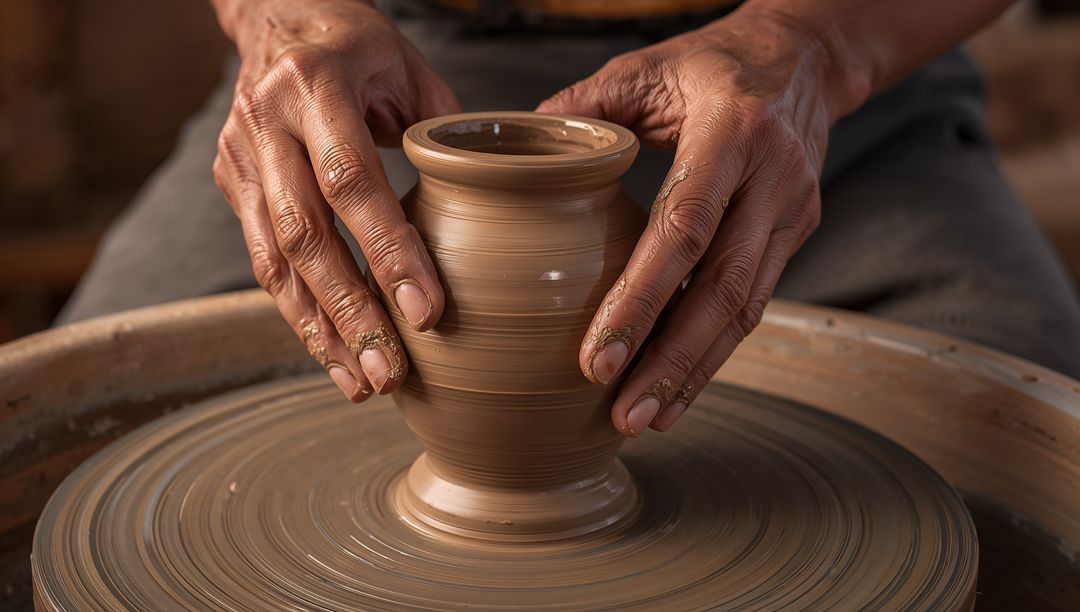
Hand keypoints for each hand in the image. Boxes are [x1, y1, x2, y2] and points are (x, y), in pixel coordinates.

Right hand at [212, 0, 459, 400]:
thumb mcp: (408, 66)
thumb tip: (490, 207)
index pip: (352, 181)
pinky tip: (333, 352)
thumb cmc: (352, 42)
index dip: (388, 251)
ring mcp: (240, 157)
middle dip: (351, 312)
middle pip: (306, 236)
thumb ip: (444, 134)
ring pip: (275, 262)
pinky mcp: (233, 185)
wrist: (274, 15)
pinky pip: (263, 262)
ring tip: (364, 381)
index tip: (426, 310)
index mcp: (315, 86)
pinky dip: (299, 314)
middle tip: (392, 371)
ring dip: (321, 330)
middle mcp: (266, 123)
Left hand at [538, 6, 834, 435]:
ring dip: (695, 371)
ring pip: (746, 308)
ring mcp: (793, 210)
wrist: (804, 56)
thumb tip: (513, 161)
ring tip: (646, 418)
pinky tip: (678, 385)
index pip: (684, 227)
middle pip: (723, 288)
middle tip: (623, 415)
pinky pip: (754, 302)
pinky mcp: (796, 234)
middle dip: (671, 361)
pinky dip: (714, 350)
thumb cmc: (714, 63)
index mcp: (732, 130)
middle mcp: (774, 177)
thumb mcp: (645, 69)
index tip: (597, 355)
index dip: (642, 298)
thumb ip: (579, 110)